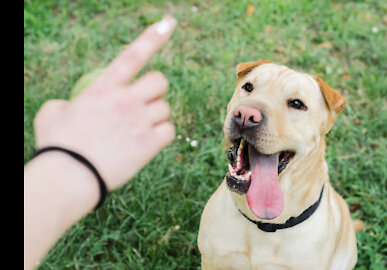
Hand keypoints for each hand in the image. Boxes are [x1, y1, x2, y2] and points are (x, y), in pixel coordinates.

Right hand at [33, 16, 176, 189]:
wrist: (70, 176)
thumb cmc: (57, 146)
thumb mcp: (51, 114)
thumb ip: (65, 103)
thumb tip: (68, 106)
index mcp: (103, 87)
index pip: (133, 55)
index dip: (153, 37)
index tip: (169, 22)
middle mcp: (126, 100)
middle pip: (160, 82)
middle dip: (156, 89)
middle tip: (144, 102)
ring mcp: (140, 121)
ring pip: (165, 108)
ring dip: (156, 116)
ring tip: (138, 130)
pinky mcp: (150, 143)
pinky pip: (170, 131)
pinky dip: (162, 135)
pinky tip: (147, 143)